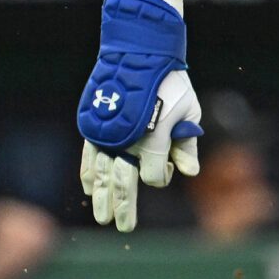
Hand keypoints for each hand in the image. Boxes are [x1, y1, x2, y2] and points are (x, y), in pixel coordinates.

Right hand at [81, 70, 201, 234]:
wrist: (140, 51)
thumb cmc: (172, 83)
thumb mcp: (189, 113)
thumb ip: (187, 145)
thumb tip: (190, 173)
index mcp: (154, 139)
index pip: (154, 175)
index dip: (161, 176)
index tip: (167, 168)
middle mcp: (128, 140)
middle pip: (125, 182)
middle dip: (124, 206)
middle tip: (122, 227)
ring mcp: (109, 133)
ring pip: (102, 173)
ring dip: (102, 196)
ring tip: (102, 217)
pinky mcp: (95, 124)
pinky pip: (89, 154)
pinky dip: (88, 172)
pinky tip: (88, 189)